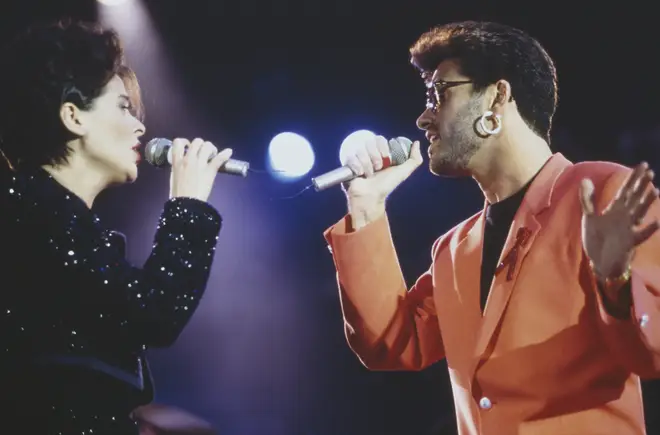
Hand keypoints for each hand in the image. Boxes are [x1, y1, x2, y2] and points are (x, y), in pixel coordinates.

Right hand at [169, 138, 232, 201]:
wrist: (187, 204)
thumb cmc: (178, 195)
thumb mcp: (173, 178)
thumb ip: (177, 168)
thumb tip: (181, 166)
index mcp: (177, 162)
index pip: (178, 142)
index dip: (185, 142)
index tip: (189, 147)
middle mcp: (188, 159)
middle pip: (197, 141)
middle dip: (201, 145)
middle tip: (204, 153)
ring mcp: (200, 164)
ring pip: (208, 146)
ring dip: (211, 149)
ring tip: (213, 155)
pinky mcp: (210, 170)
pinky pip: (219, 158)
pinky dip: (225, 154)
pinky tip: (229, 152)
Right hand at [341, 135, 422, 227]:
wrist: (371, 198)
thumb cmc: (386, 186)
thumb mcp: (403, 172)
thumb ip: (414, 159)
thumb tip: (416, 143)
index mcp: (380, 153)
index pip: (380, 139)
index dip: (383, 148)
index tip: (387, 160)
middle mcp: (368, 153)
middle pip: (370, 143)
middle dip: (375, 157)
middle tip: (378, 169)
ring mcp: (357, 158)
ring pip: (360, 151)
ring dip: (367, 165)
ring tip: (368, 175)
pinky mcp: (347, 164)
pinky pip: (351, 158)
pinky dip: (357, 168)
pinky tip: (360, 175)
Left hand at [580, 162, 659, 279]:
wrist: (598, 262)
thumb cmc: (597, 240)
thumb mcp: (590, 217)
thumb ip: (588, 199)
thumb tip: (584, 179)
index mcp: (616, 210)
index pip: (626, 190)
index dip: (633, 178)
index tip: (643, 165)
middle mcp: (625, 217)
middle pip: (634, 198)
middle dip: (641, 186)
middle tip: (650, 172)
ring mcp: (628, 229)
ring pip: (640, 213)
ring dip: (647, 203)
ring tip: (655, 192)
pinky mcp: (629, 243)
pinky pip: (641, 235)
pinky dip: (648, 229)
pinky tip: (657, 222)